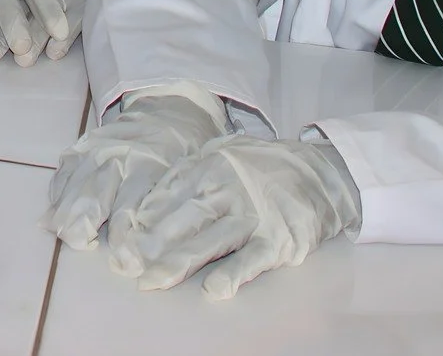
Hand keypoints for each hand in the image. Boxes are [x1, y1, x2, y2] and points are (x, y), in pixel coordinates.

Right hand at [43, 87, 227, 250]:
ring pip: (75, 180)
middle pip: (95, 191)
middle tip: (80, 245)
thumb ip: (170, 208)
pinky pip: (66, 168)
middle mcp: (119, 154)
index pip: (131, 206)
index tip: (124, 263)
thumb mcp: (189, 175)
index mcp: (151, 164)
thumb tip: (159, 250)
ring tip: (60, 233)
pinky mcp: (83, 144)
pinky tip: (54, 213)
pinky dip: (58, 191)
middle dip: (84, 221)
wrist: (170, 110)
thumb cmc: (184, 151)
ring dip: (65, 208)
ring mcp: (98, 147)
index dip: (125, 237)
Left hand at [106, 135, 360, 296]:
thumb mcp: (223, 152)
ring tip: (153, 280)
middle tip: (124, 263)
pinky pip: (253, 258)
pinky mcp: (279, 238)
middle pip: (184, 217)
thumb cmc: (261, 166)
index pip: (169, 190)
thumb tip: (148, 201)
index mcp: (210, 164)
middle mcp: (229, 187)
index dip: (143, 215)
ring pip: (212, 239)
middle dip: (152, 241)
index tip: (121, 235)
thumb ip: (187, 171)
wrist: (321, 170)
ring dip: (180, 262)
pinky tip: (215, 289)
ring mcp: (254, 213)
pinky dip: (235, 273)